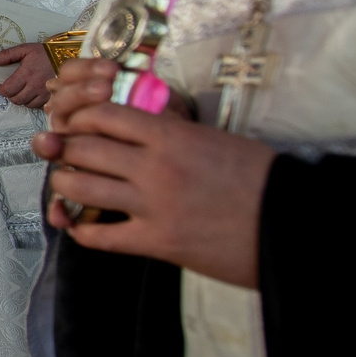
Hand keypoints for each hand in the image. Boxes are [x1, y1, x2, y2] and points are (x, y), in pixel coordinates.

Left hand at [0, 42, 56, 108]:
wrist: (66, 56)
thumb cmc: (45, 52)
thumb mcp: (25, 49)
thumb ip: (6, 55)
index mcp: (27, 73)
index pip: (8, 90)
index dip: (2, 90)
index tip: (1, 87)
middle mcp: (36, 85)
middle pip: (16, 99)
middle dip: (11, 95)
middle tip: (12, 89)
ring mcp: (45, 92)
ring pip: (27, 104)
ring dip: (22, 99)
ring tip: (22, 91)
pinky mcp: (52, 97)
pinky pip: (38, 106)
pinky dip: (33, 102)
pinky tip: (33, 94)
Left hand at [36, 78, 274, 286]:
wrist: (294, 223)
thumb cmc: (263, 179)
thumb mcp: (217, 140)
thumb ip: (175, 134)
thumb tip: (144, 130)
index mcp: (172, 135)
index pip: (104, 114)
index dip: (82, 118)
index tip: (78, 124)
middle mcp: (155, 166)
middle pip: (84, 148)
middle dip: (65, 149)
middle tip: (62, 153)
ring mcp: (152, 205)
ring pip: (80, 188)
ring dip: (65, 185)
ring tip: (68, 185)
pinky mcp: (157, 242)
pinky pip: (99, 236)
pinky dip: (82, 231)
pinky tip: (82, 227)